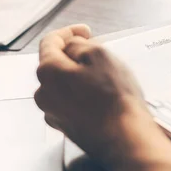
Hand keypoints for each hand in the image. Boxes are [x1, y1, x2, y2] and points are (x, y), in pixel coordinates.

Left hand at [35, 25, 151, 164]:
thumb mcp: (100, 55)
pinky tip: (102, 96)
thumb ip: (79, 45)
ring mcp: (54, 113)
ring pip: (64, 84)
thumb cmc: (114, 100)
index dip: (69, 32)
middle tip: (97, 52)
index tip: (84, 31)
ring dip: (80, 76)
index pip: (50, 42)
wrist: (125, 139)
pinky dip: (83, 94)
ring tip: (105, 76)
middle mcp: (44, 94)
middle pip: (56, 64)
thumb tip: (72, 46)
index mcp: (48, 72)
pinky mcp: (67, 127)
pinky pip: (71, 102)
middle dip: (75, 55)